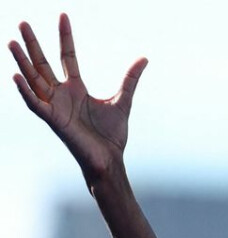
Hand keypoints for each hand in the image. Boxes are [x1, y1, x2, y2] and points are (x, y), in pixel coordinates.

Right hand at [9, 13, 146, 177]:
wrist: (110, 159)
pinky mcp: (53, 121)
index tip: (63, 15)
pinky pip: (35, 104)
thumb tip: (144, 58)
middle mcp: (61, 95)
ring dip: (22, 62)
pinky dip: (25, 91)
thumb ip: (130, 79)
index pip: (66, 56)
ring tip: (12, 42)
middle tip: (22, 23)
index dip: (65, 37)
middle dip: (33, 44)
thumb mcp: (122, 101)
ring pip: (33, 80)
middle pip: (43, 64)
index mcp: (76, 89)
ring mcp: (55, 107)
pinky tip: (16, 76)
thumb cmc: (112, 135)